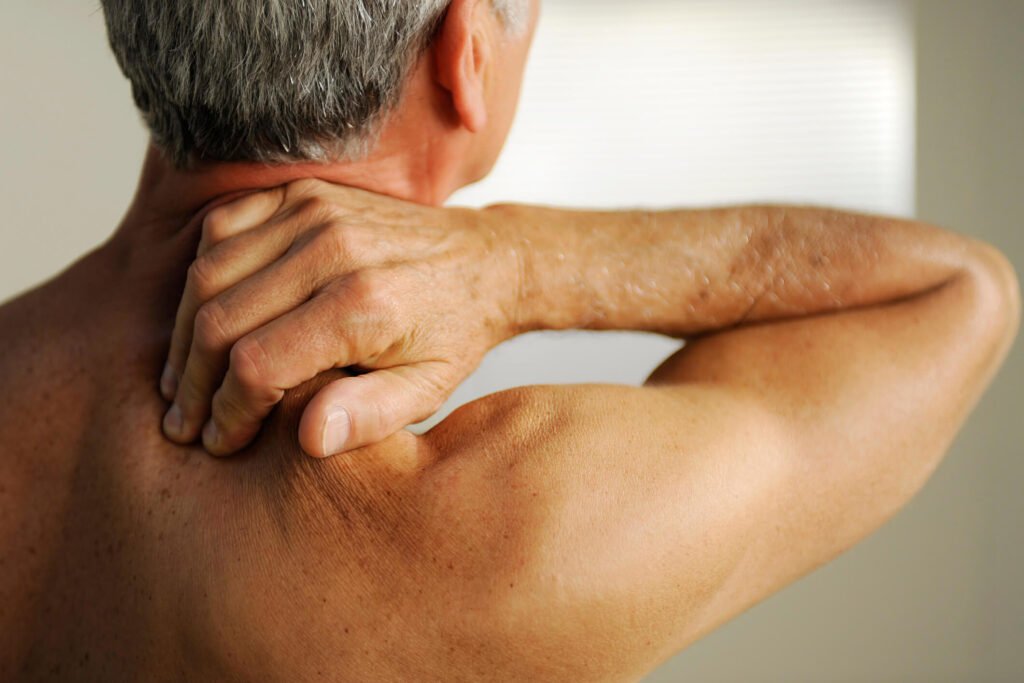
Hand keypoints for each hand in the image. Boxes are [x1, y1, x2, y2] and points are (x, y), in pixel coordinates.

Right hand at [160, 179, 520, 457]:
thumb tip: (309, 439)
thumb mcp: (428, 389)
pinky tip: (202, 317)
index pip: (258, 365)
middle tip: (184, 422)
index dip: (227, 412)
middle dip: (193, 383)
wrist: (482, 260)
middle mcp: (335, 250)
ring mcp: (316, 212)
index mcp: (365, 305)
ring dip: (184, 333)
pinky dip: (200, 274)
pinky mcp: (304, 193)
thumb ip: (371, 415)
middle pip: (219, 320)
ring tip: (183, 381)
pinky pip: (221, 228)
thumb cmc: (450, 332)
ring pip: (208, 274)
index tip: (220, 440)